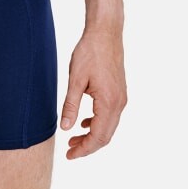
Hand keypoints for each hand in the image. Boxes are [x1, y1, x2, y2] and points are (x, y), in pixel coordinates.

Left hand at [60, 28, 126, 158]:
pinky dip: (98, 123)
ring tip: (73, 139)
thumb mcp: (75, 79)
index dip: (84, 149)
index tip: (69, 155)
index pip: (98, 136)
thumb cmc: (90, 52)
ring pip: (109, 127)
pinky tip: (85, 122)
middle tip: (69, 151)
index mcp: (109, 102)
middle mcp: (119, 103)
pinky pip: (110, 116)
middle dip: (88, 146)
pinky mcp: (119, 92)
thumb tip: (65, 128)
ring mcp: (121, 98)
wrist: (105, 33)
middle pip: (105, 136)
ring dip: (92, 135)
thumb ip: (71, 105)